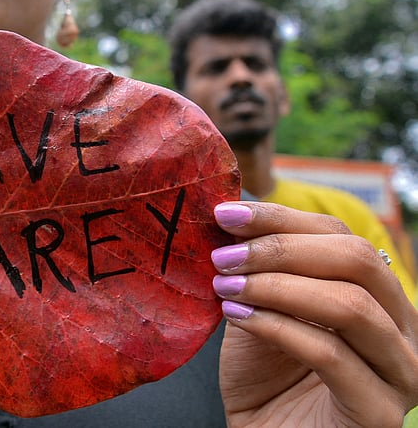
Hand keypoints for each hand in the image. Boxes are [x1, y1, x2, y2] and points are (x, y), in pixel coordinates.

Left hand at [212, 201, 417, 426]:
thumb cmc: (264, 379)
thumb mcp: (258, 309)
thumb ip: (257, 270)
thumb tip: (229, 215)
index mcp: (379, 297)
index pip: (341, 236)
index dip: (281, 218)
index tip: (225, 214)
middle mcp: (403, 330)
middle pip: (357, 260)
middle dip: (280, 248)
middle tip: (223, 255)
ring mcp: (401, 373)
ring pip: (350, 304)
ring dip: (276, 286)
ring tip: (225, 286)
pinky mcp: (380, 412)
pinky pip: (332, 354)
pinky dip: (278, 327)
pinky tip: (237, 317)